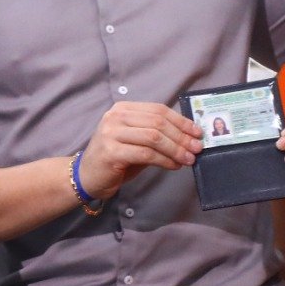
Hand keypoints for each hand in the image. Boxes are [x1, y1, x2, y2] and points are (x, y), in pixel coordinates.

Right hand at [76, 102, 201, 201]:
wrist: (87, 176)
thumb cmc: (115, 159)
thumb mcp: (136, 141)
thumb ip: (156, 135)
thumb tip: (188, 137)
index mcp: (123, 109)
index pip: (158, 110)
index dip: (181, 121)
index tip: (197, 132)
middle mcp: (115, 117)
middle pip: (157, 123)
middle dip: (181, 136)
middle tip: (197, 148)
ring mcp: (111, 133)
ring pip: (154, 137)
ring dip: (175, 149)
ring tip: (188, 159)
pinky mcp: (111, 152)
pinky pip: (146, 154)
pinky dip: (164, 160)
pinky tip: (173, 165)